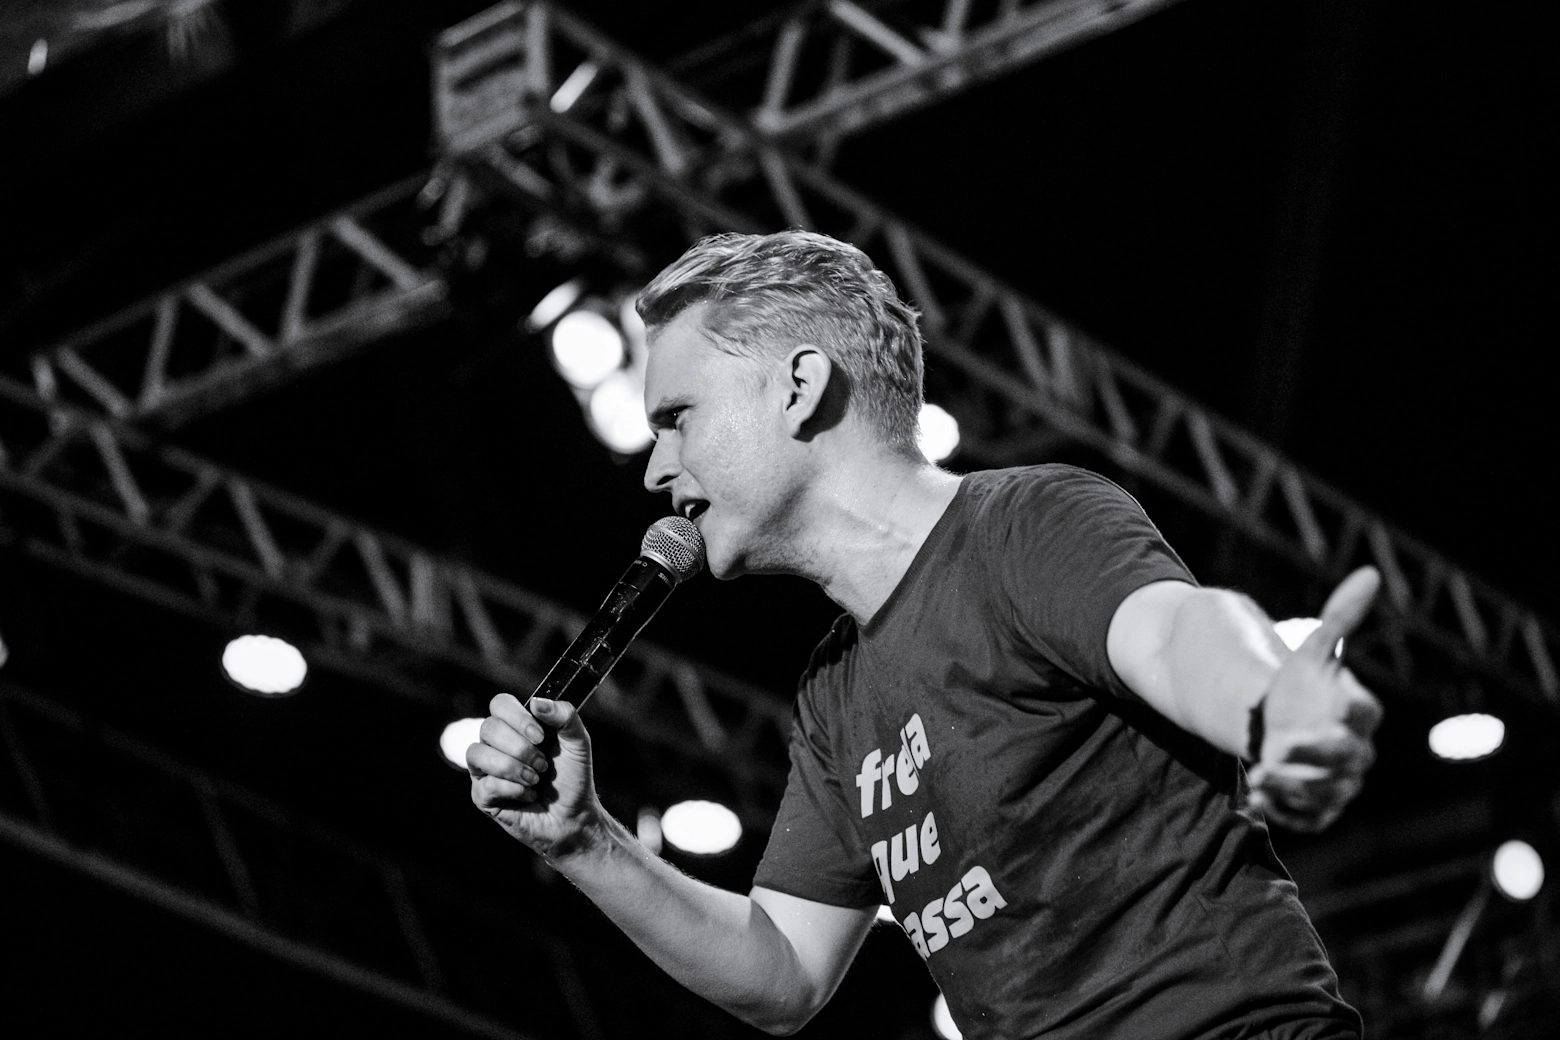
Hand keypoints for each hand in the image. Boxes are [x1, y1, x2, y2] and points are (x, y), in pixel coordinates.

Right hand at [467, 693, 600, 857]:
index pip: (500, 704)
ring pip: (477, 754)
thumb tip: (536, 702)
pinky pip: (486, 784)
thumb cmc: (573, 778)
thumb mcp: (578, 742)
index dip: (518, 718)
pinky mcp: (482, 796)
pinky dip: (514, 789)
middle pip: (488, 728)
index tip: (541, 736)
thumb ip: (564, 715)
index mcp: (516, 726)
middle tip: (542, 765)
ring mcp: (485, 770)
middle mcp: (495, 744)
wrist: (574, 816)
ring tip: (535, 779)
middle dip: (521, 748)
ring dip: (513, 768)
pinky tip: (529, 795)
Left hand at [1249, 567, 1383, 832]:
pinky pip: (1310, 818)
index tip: (1318, 704)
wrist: (1278, 722)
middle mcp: (1356, 751)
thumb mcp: (1314, 650)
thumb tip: (1369, 573)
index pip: (1365, 713)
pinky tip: (1256, 798)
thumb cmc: (1300, 685)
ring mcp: (1339, 782)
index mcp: (1359, 712)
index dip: (1345, 710)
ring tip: (1258, 774)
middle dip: (1314, 755)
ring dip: (1294, 787)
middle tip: (1277, 746)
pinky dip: (1285, 812)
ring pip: (1328, 792)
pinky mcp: (1318, 806)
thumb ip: (1341, 618)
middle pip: (1347, 759)